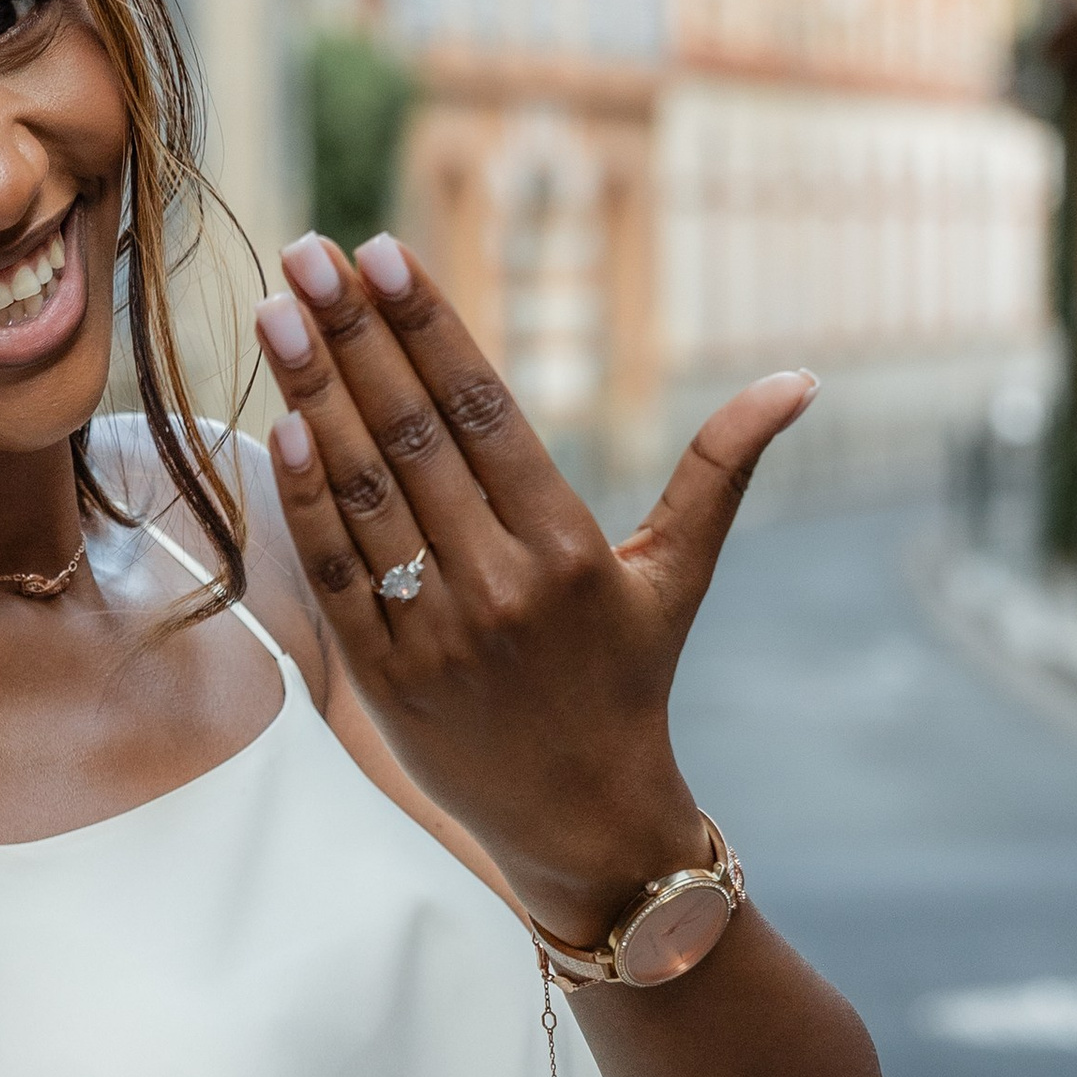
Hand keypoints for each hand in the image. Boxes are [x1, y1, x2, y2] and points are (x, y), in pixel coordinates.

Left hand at [254, 230, 815, 946]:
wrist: (584, 823)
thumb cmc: (626, 682)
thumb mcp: (678, 576)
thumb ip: (720, 469)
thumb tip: (800, 379)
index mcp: (568, 548)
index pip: (484, 413)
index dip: (429, 329)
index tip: (382, 254)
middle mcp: (501, 585)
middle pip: (413, 438)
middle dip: (354, 338)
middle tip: (307, 253)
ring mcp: (437, 633)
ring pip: (365, 497)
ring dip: (313, 399)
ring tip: (276, 314)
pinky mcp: (386, 678)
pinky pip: (338, 575)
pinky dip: (306, 503)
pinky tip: (281, 427)